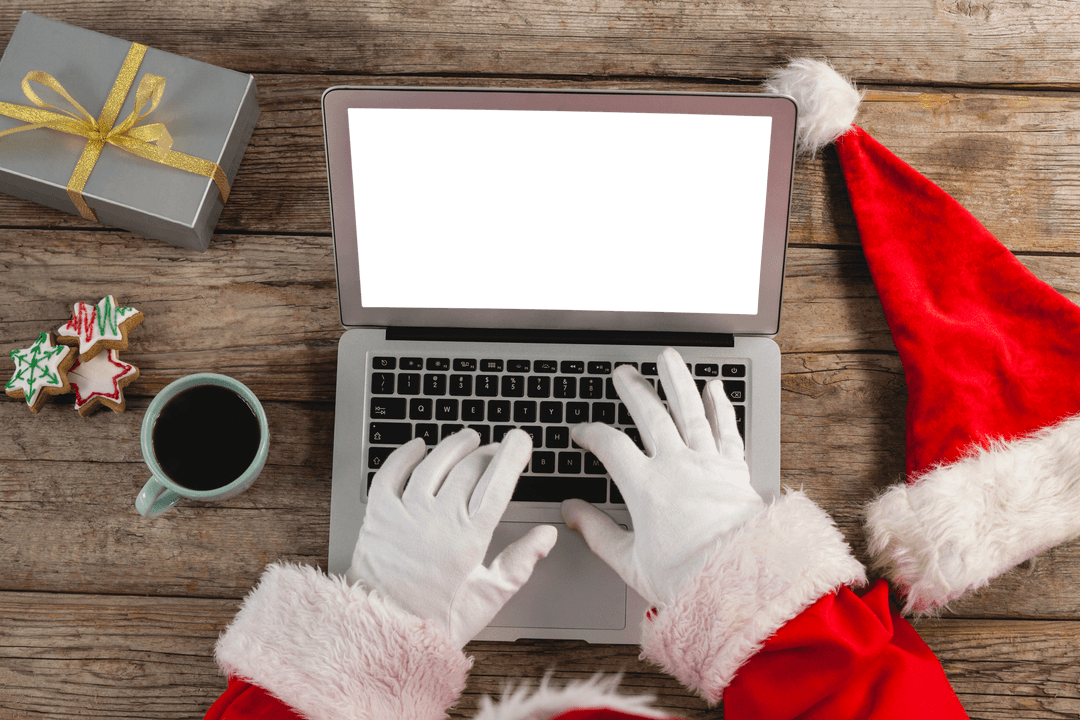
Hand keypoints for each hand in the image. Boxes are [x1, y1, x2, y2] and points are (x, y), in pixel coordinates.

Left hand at [348, 429, 556, 648]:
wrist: (386, 634)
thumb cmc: (438, 620)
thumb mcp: (490, 596)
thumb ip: (521, 561)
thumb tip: (546, 535)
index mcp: (469, 538)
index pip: (497, 483)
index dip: (512, 456)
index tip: (521, 440)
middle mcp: (437, 520)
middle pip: (468, 468)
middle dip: (488, 452)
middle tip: (497, 448)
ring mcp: (405, 514)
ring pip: (433, 464)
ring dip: (453, 446)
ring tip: (467, 439)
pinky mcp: (378, 516)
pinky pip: (391, 473)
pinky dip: (405, 455)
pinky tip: (419, 447)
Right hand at [562, 348, 765, 606]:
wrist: (738, 579)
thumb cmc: (686, 576)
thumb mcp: (629, 560)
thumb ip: (596, 531)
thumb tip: (571, 512)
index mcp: (645, 486)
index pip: (610, 445)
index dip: (590, 434)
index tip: (581, 432)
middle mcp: (675, 465)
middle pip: (650, 415)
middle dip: (634, 390)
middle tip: (623, 373)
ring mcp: (707, 462)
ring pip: (689, 410)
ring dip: (676, 381)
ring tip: (667, 359)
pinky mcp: (734, 469)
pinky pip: (726, 428)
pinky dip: (719, 406)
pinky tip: (713, 388)